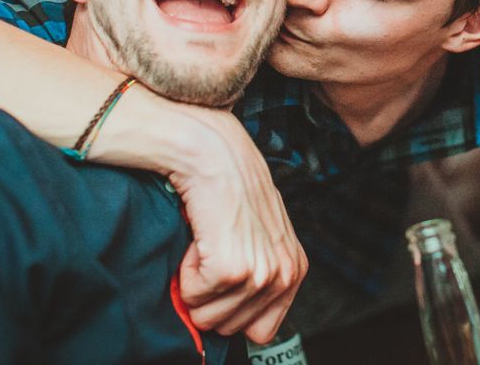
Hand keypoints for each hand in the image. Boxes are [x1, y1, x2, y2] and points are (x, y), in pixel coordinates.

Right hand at [89, 89, 306, 343]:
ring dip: (194, 281)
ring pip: (208, 317)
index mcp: (295, 268)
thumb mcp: (257, 231)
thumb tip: (225, 320)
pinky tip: (199, 233)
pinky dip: (184, 270)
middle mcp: (285, 273)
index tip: (219, 277)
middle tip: (211, 248)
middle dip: (208, 297)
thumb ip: (255, 271)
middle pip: (231, 328)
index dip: (230, 310)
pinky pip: (193, 298)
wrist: (209, 149)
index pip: (261, 331)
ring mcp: (262, 273)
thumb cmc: (225, 186)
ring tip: (207, 238)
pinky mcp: (233, 269)